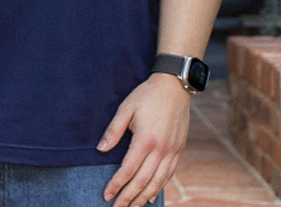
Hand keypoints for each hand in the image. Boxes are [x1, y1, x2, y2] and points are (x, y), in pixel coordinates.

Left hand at [97, 75, 191, 206]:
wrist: (175, 85)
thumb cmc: (147, 95)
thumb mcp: (126, 108)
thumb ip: (113, 131)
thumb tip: (100, 150)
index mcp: (145, 139)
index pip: (128, 170)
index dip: (116, 185)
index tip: (106, 195)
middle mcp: (160, 149)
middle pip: (142, 180)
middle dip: (128, 197)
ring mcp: (172, 150)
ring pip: (158, 181)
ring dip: (144, 197)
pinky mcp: (179, 149)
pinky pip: (169, 174)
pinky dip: (160, 187)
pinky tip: (151, 196)